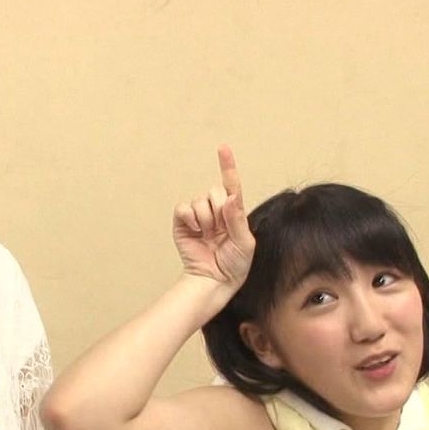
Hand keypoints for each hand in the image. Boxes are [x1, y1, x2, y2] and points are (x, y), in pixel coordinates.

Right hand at [172, 146, 255, 286]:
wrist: (213, 281)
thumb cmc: (234, 266)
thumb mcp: (245, 244)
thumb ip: (238, 219)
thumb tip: (232, 197)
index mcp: (234, 213)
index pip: (232, 185)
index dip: (227, 166)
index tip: (223, 148)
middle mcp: (216, 211)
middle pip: (215, 191)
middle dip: (219, 209)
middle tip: (219, 230)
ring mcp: (198, 217)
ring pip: (200, 200)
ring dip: (205, 218)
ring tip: (208, 235)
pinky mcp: (183, 223)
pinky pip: (183, 208)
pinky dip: (190, 217)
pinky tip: (196, 231)